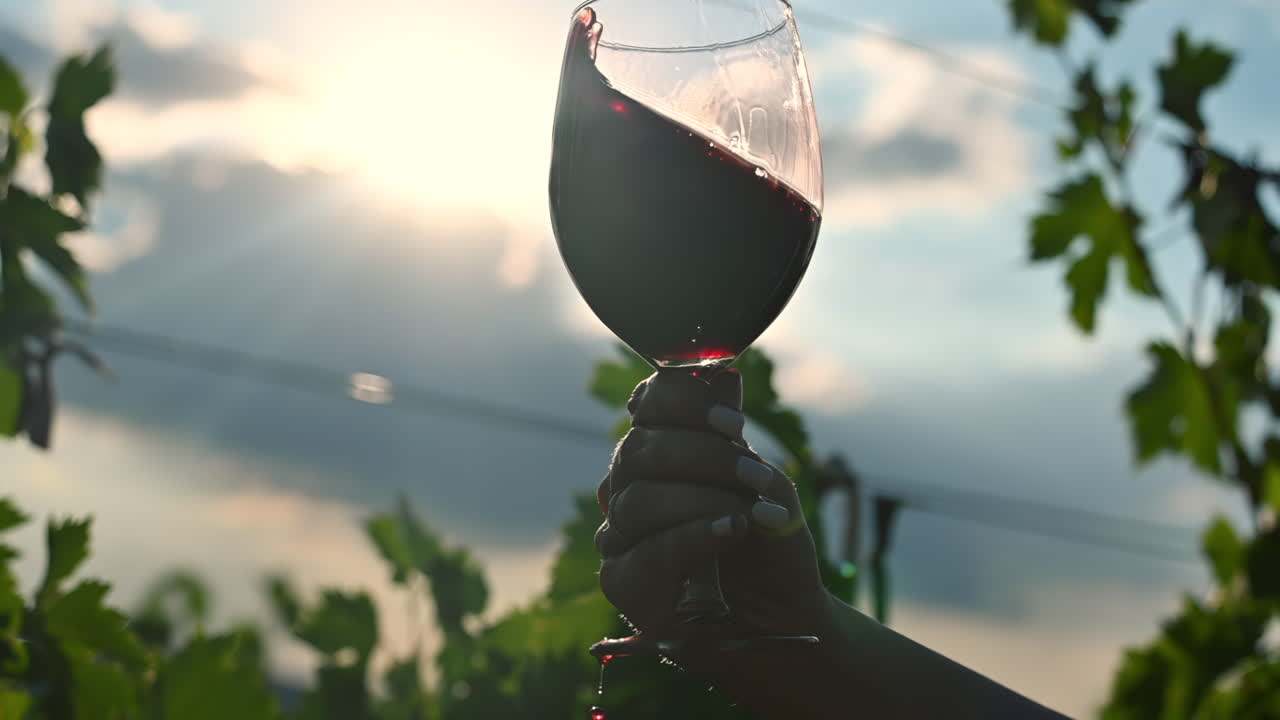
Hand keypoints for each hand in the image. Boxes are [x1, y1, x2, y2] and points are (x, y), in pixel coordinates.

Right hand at [594, 368, 829, 645]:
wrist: (787, 617)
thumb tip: (724, 373)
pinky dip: (692, 537)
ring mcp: (620, 535)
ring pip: (637, 501)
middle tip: (753, 475)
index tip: (733, 422)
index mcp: (663, 453)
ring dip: (702, 499)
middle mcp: (631, 487)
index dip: (681, 403)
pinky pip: (646, 552)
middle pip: (638, 451)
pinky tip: (729, 532)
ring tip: (751, 513)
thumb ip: (738, 442)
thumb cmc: (771, 547)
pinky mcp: (622, 583)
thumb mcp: (768, 487)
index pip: (648, 407)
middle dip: (702, 456)